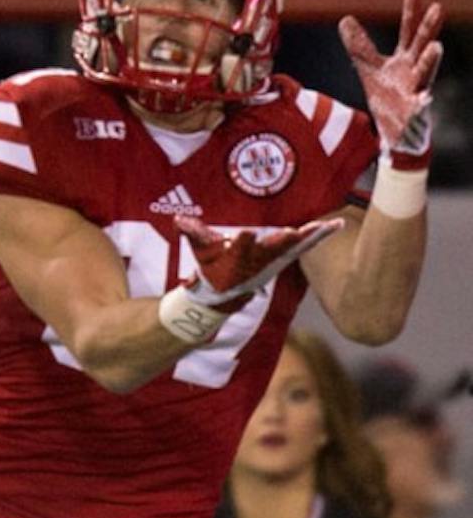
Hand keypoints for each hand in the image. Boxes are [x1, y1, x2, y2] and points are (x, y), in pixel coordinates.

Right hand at [174, 215, 343, 305]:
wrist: (225, 296)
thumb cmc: (212, 269)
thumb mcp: (201, 251)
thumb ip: (193, 234)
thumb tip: (179, 221)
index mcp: (236, 260)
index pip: (237, 251)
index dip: (241, 244)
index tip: (245, 235)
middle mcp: (259, 263)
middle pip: (273, 250)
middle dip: (283, 241)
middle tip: (295, 232)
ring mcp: (275, 262)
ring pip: (295, 247)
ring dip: (312, 236)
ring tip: (332, 224)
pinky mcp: (286, 258)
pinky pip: (306, 245)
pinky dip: (321, 235)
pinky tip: (338, 224)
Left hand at [338, 0, 443, 163]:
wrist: (395, 132)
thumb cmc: (388, 97)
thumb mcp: (370, 69)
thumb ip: (360, 47)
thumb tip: (344, 18)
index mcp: (405, 59)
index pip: (408, 29)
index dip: (410, 10)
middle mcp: (414, 71)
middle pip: (422, 45)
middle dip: (429, 28)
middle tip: (438, 7)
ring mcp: (416, 91)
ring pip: (425, 74)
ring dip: (430, 61)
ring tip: (436, 47)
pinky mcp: (415, 115)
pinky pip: (420, 109)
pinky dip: (422, 105)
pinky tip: (425, 99)